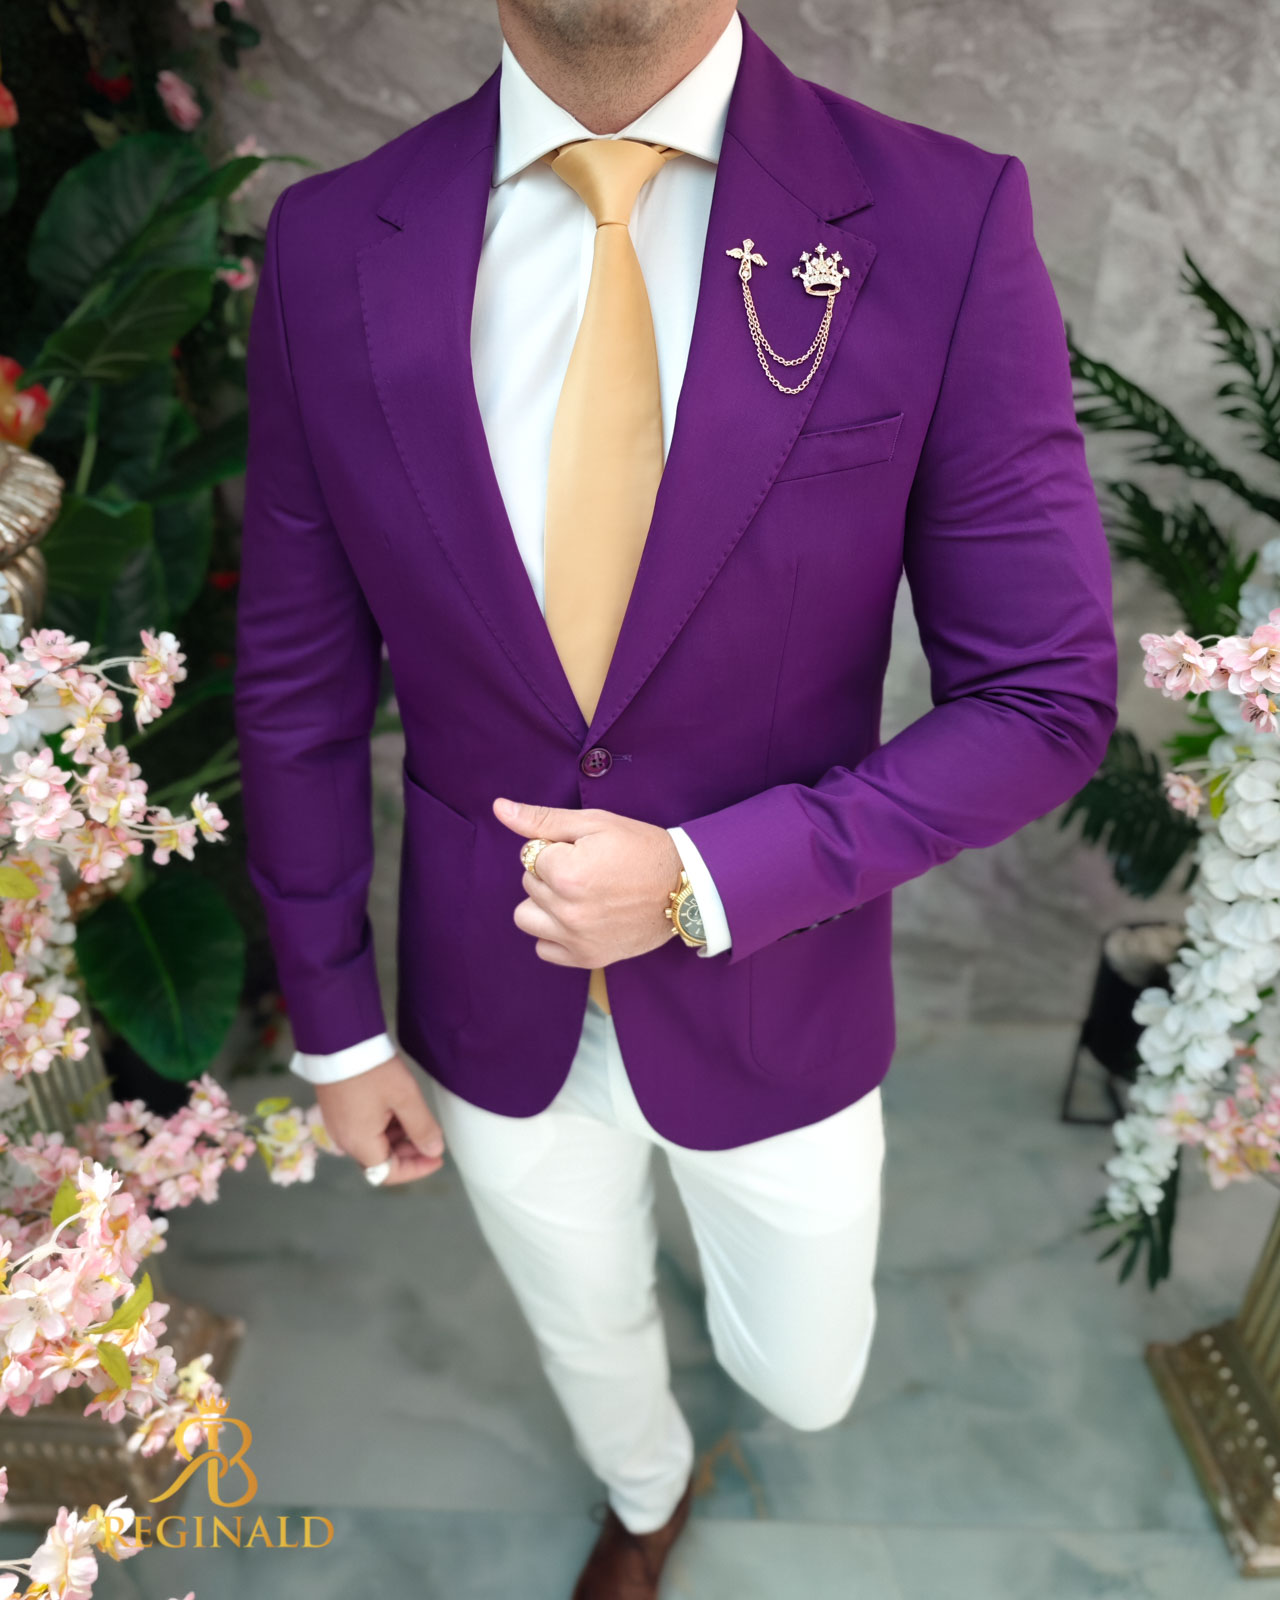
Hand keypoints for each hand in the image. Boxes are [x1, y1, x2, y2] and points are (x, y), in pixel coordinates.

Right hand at [314, 1052, 444, 1185]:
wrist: (339, 1041)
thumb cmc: (372, 1070)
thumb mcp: (405, 1098)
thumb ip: (422, 1128)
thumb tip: (434, 1150)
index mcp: (359, 1142)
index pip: (389, 1173)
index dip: (416, 1169)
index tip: (437, 1158)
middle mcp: (345, 1139)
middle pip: (380, 1159)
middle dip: (409, 1152)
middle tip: (433, 1137)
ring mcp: (339, 1125)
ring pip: (373, 1143)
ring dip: (398, 1138)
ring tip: (418, 1119)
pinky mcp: (337, 1111)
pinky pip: (364, 1128)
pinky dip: (384, 1126)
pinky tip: (399, 1109)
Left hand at [494, 796, 681, 968]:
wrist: (684, 887)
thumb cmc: (641, 849)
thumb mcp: (595, 824)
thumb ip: (542, 819)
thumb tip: (500, 807)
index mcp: (567, 873)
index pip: (530, 855)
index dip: (555, 848)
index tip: (585, 851)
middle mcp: (567, 911)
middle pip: (528, 884)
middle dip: (550, 873)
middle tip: (589, 870)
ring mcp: (576, 939)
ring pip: (526, 917)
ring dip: (544, 905)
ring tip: (577, 896)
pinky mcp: (587, 958)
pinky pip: (543, 949)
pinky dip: (554, 934)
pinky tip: (578, 919)